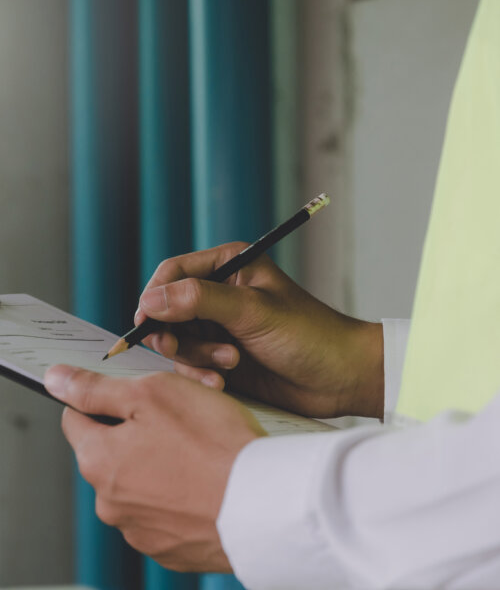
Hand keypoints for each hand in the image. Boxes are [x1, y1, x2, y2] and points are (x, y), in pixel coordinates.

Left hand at [44, 365, 264, 571]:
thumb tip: (56, 379)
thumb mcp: (153, 394)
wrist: (264, 502)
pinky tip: (205, 481)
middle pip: (110, 452)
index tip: (131, 394)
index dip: (103, 398)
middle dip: (136, 432)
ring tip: (199, 452)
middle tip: (179, 419)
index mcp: (99, 460)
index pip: (76, 418)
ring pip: (138, 482)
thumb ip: (97, 388)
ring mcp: (140, 531)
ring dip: (158, 465)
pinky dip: (178, 495)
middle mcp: (111, 503)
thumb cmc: (213, 444)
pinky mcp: (170, 548)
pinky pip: (163, 512)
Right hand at [135, 243, 383, 418]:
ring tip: (230, 363)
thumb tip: (150, 300)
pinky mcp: (222, 357)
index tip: (143, 323)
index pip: (173, 272)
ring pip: (178, 341)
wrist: (338, 377)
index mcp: (229, 266)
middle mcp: (220, 294)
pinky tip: (224, 383)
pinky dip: (202, 376)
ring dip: (196, 358)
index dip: (154, 296)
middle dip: (175, 334)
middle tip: (179, 350)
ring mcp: (220, 328)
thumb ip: (199, 300)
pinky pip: (192, 366)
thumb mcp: (252, 311)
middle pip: (168, 310)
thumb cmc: (308, 334)